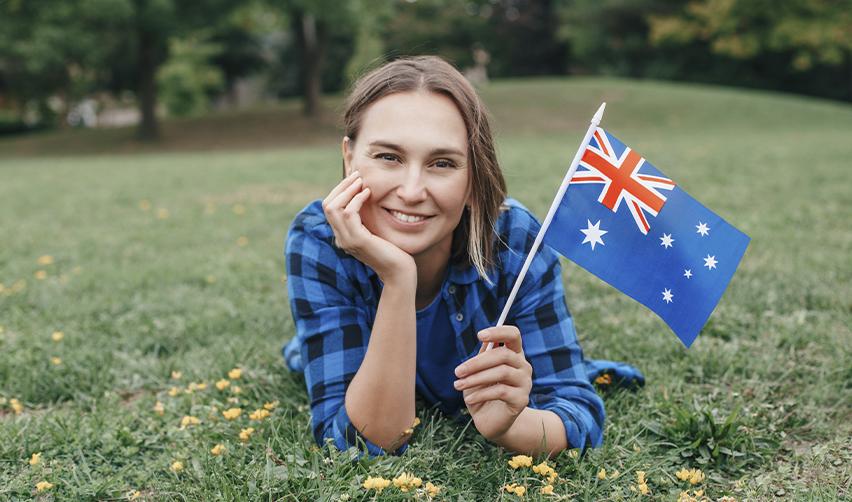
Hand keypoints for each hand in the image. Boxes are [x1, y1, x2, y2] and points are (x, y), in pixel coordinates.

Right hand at [322, 170, 415, 282]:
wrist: (399, 271)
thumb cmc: (392, 251)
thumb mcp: (374, 231)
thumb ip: (366, 218)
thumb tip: (364, 194)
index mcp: (342, 236)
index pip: (329, 208)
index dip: (339, 191)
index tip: (354, 179)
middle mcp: (341, 239)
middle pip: (327, 205)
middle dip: (341, 187)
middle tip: (356, 175)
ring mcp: (347, 240)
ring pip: (334, 207)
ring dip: (347, 190)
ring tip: (361, 181)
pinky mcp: (358, 241)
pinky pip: (349, 213)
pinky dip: (357, 200)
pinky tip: (368, 193)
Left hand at [453, 326, 532, 440]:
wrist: (490, 422)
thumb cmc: (482, 393)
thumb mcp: (478, 373)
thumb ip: (482, 356)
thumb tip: (483, 341)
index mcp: (513, 355)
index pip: (513, 335)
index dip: (498, 332)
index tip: (479, 335)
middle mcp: (523, 366)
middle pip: (503, 354)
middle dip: (477, 362)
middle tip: (457, 372)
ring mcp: (525, 383)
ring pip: (502, 372)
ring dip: (476, 378)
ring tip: (458, 385)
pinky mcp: (522, 399)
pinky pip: (501, 391)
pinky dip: (481, 394)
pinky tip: (469, 399)